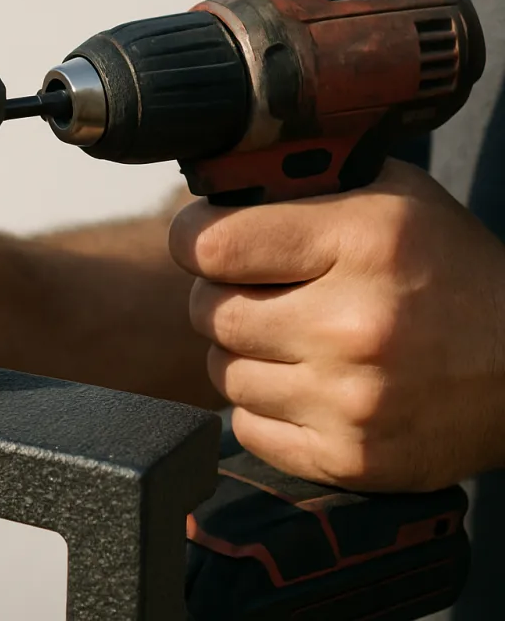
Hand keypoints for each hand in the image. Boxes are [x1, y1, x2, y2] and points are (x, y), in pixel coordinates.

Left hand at [168, 159, 504, 491]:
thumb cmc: (449, 273)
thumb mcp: (391, 198)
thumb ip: (301, 184)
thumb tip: (213, 184)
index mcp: (365, 242)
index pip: (211, 245)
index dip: (193, 238)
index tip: (201, 240)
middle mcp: (355, 323)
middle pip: (208, 311)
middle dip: (221, 296)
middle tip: (259, 292)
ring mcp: (352, 399)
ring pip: (223, 372)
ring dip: (244, 354)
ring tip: (294, 339)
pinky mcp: (349, 458)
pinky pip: (246, 427)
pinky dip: (265, 408)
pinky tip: (309, 385)